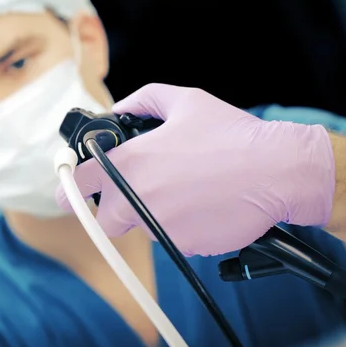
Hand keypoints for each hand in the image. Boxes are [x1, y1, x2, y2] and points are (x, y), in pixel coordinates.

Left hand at [56, 84, 335, 255]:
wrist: (276, 171)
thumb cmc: (231, 134)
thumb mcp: (184, 101)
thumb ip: (141, 100)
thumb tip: (117, 111)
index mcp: (130, 163)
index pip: (76, 185)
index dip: (69, 187)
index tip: (71, 189)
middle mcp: (137, 199)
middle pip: (105, 218)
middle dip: (116, 207)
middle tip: (141, 189)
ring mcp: (159, 227)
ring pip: (141, 227)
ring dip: (153, 213)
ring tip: (186, 188)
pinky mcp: (183, 246)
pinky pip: (170, 238)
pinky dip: (179, 225)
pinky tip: (202, 203)